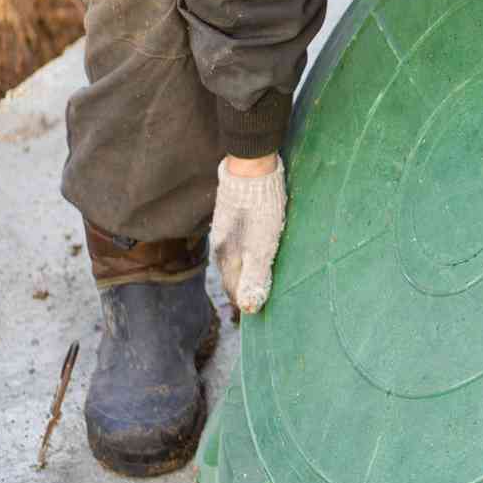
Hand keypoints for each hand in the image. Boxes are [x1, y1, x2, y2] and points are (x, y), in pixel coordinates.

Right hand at [213, 154, 286, 312]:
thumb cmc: (260, 210)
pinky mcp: (231, 216)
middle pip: (232, 275)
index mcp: (227, 257)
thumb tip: (250, 308)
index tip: (258, 311)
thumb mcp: (261, 248)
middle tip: (259, 298)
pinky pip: (237, 244)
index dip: (246, 301)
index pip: (233, 289)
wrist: (252, 170)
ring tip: (258, 279)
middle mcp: (221, 246)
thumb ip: (255, 277)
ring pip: (234, 259)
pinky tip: (255, 250)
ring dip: (245, 272)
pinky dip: (246, 254)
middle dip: (244, 288)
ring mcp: (224, 230)